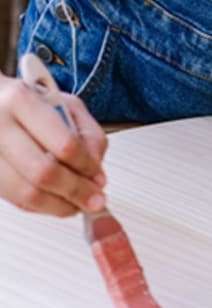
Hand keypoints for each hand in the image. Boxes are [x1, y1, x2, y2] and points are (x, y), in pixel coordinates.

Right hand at [0, 73, 107, 216]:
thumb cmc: (29, 104)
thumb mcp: (66, 105)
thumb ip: (89, 135)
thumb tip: (95, 172)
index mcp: (21, 101)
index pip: (63, 143)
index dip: (87, 167)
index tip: (99, 177)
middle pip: (43, 172)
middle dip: (76, 191)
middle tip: (94, 200)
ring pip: (27, 193)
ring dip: (60, 205)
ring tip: (77, 204)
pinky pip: (16, 200)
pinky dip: (42, 206)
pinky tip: (55, 200)